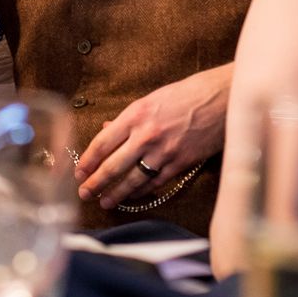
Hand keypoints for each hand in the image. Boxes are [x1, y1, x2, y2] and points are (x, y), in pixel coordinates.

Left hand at [75, 74, 227, 209]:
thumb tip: (107, 129)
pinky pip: (154, 184)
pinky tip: (132, 198)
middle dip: (96, 182)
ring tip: (104, 202)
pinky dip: (141, 193)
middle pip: (113, 165)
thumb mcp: (152, 98)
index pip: (104, 142)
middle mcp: (146, 135)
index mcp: (137, 114)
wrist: (219, 99)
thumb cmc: (185, 94)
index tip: (78, 171)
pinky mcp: (179, 165)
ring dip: (116, 194)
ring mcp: (163, 153)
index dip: (88, 159)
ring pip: (132, 180)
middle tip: (83, 194)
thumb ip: (129, 118)